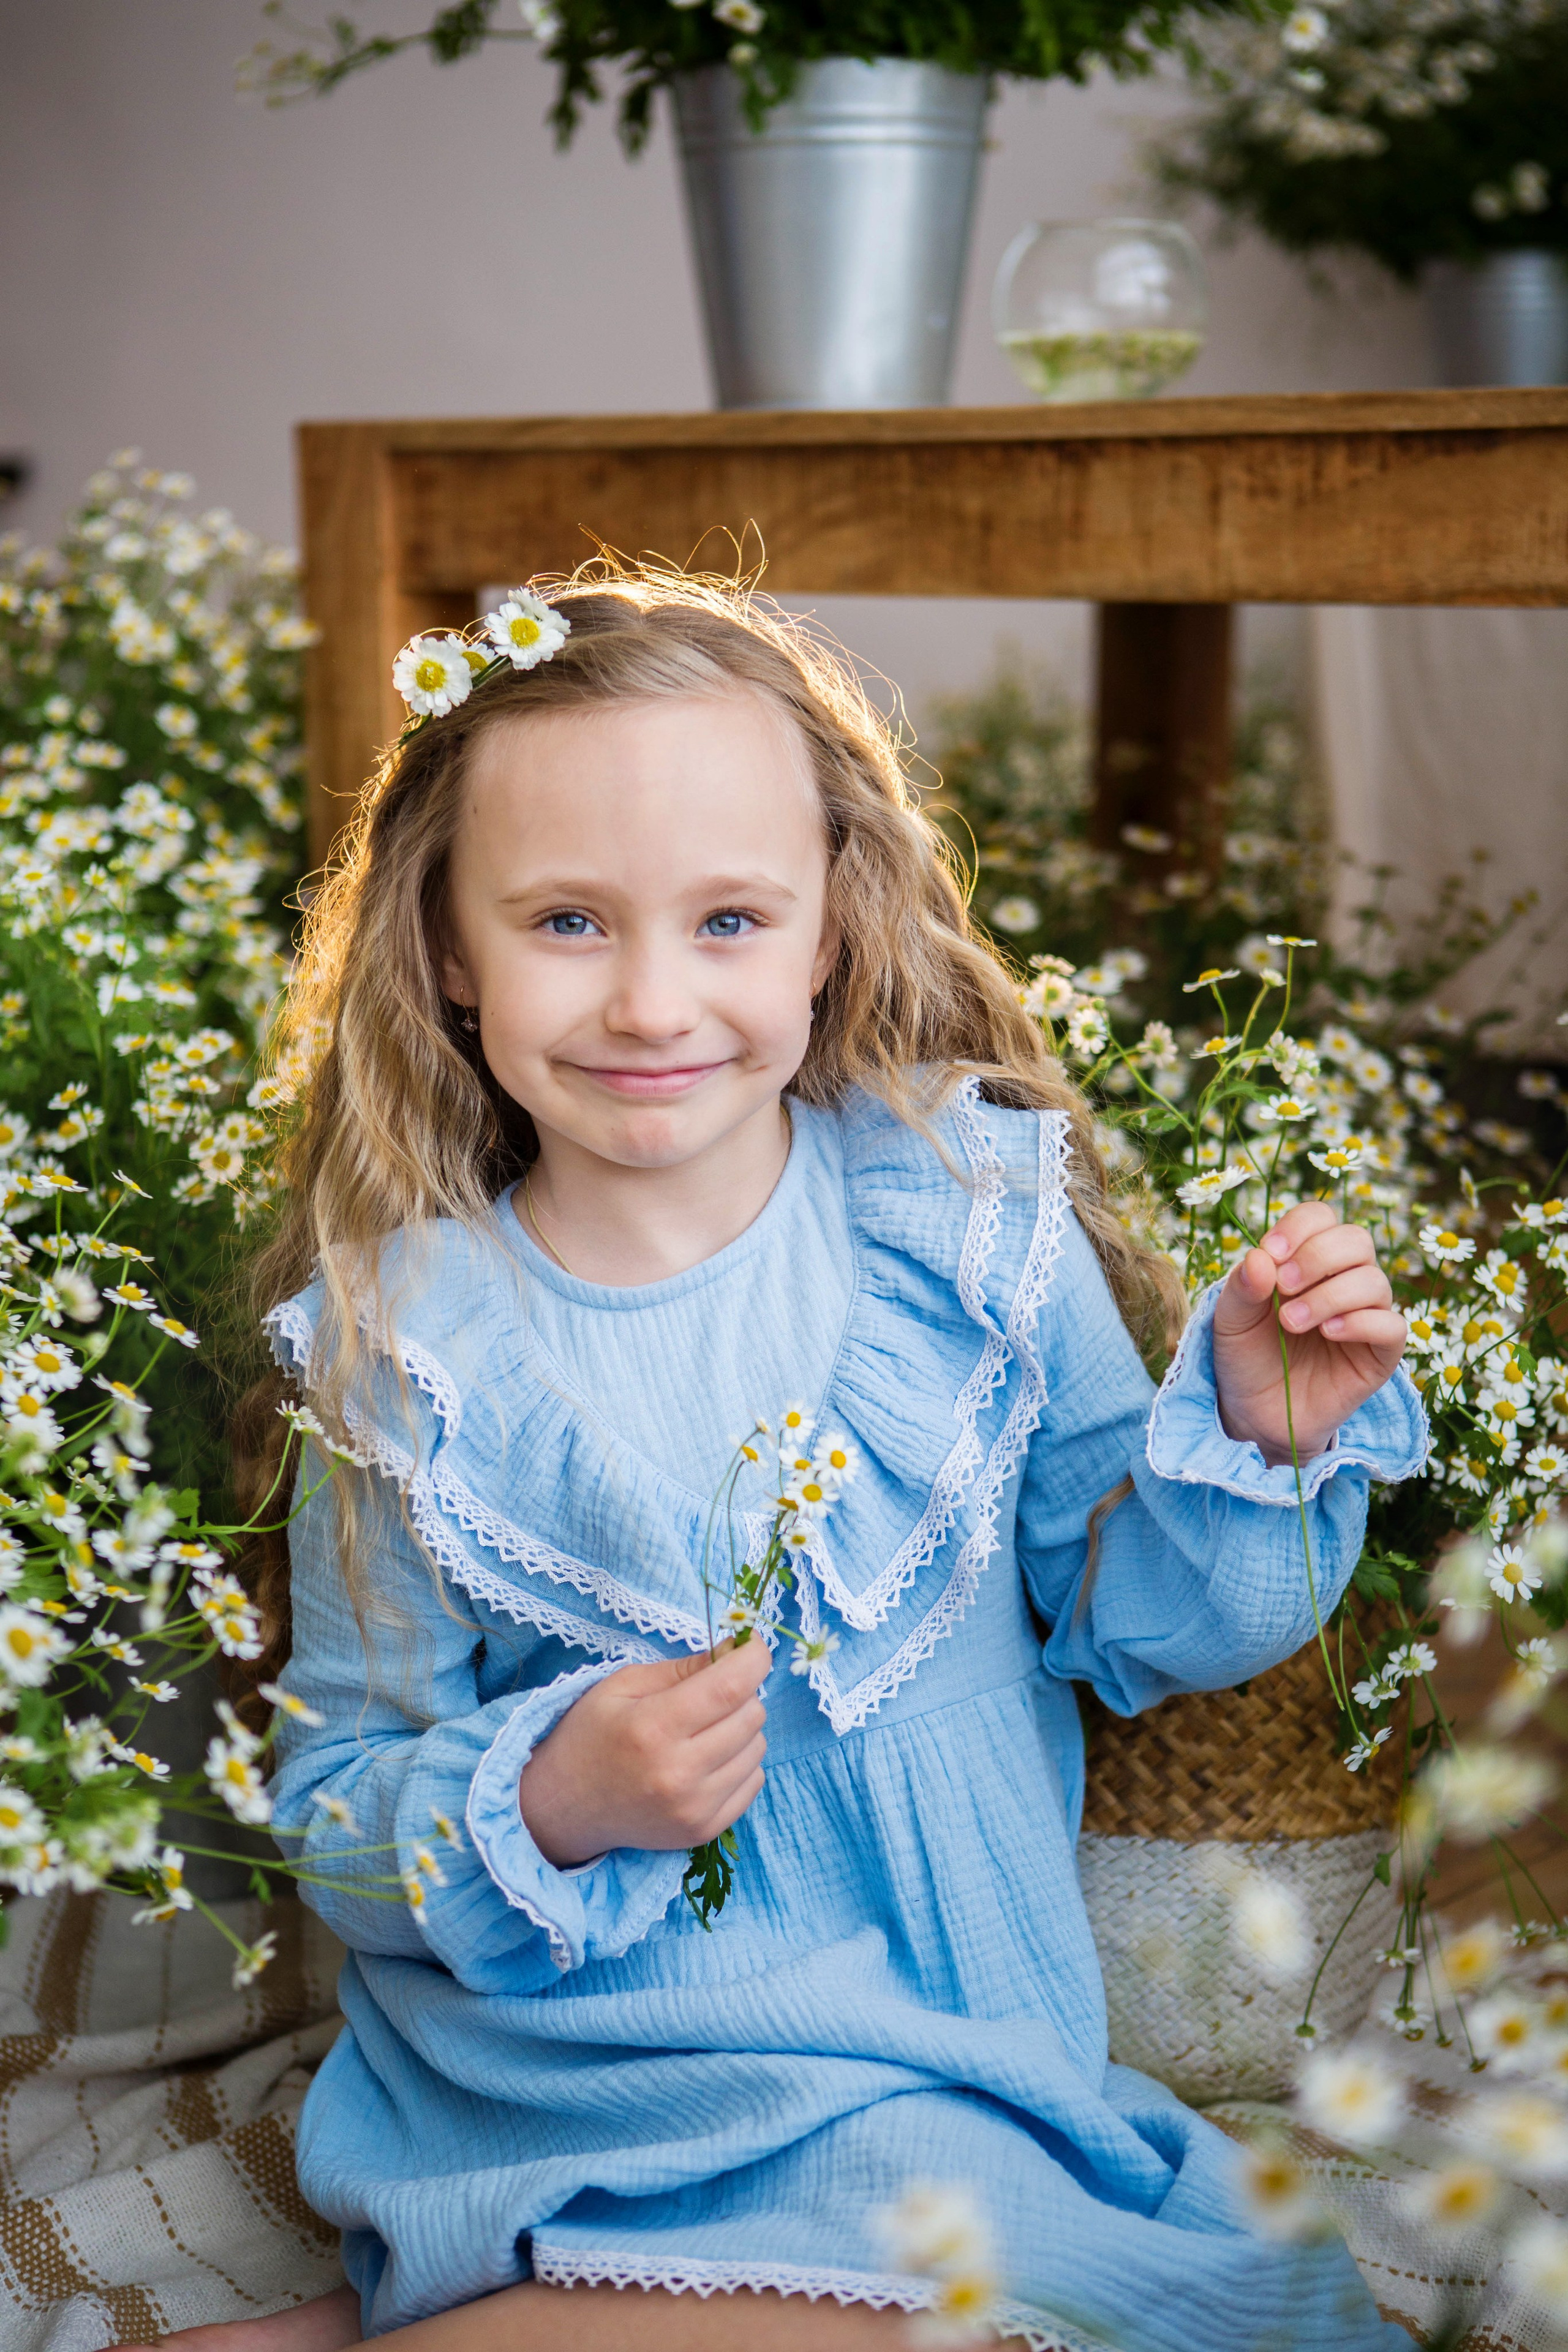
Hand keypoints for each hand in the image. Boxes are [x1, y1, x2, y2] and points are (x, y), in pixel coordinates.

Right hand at [517, 1637, 769, 1868]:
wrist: (564, 1807)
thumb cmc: (591, 1735)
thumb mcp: (623, 1685)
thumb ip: (682, 1668)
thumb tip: (736, 1651)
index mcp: (653, 1728)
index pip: (731, 1686)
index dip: (754, 1657)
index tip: (751, 1644)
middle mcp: (678, 1773)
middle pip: (751, 1715)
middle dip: (741, 1692)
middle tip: (711, 1693)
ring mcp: (694, 1808)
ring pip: (758, 1748)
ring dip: (741, 1729)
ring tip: (704, 1730)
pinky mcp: (703, 1831)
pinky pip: (754, 1781)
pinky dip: (740, 1763)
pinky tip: (707, 1760)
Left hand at [1211, 1200, 1405, 1465]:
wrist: (1254, 1413)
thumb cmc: (1245, 1357)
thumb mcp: (1229, 1320)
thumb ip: (1242, 1286)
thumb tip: (1262, 1257)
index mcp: (1306, 1260)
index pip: (1320, 1217)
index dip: (1299, 1227)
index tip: (1270, 1253)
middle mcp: (1342, 1280)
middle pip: (1356, 1239)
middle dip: (1318, 1256)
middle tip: (1284, 1286)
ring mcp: (1366, 1315)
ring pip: (1374, 1281)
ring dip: (1330, 1295)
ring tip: (1291, 1322)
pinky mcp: (1380, 1354)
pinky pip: (1391, 1326)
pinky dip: (1360, 1322)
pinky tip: (1327, 1333)